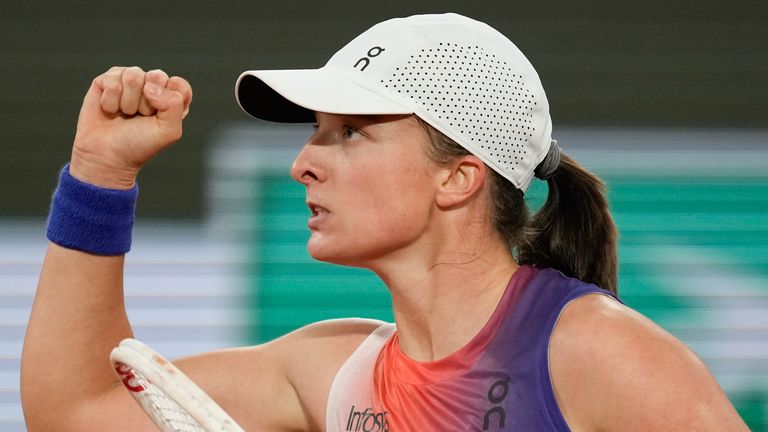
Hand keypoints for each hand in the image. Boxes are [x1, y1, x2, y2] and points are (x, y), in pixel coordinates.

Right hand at [69, 66, 192, 188]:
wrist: (107, 156)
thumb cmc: (140, 145)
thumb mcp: (169, 132)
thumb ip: (174, 105)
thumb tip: (149, 86)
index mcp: (171, 99)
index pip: (179, 84)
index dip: (169, 100)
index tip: (159, 118)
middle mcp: (151, 87)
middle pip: (157, 75)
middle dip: (147, 102)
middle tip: (140, 117)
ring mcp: (129, 82)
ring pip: (133, 76)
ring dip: (128, 102)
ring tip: (125, 114)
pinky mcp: (106, 81)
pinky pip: (112, 81)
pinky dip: (110, 101)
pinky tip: (110, 110)